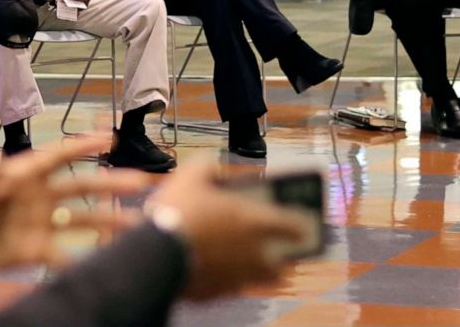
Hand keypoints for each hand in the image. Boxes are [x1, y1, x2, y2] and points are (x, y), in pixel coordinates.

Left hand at [0, 136, 147, 270]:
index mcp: (23, 176)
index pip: (59, 155)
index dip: (84, 145)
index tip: (111, 137)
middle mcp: (37, 197)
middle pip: (81, 187)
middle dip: (111, 184)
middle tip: (141, 182)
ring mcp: (38, 224)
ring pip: (81, 221)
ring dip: (108, 223)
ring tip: (137, 226)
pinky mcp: (32, 250)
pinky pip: (62, 254)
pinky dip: (81, 260)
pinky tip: (103, 264)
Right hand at [149, 162, 305, 299]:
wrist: (156, 253)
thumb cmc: (178, 212)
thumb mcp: (191, 175)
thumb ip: (207, 166)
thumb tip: (212, 166)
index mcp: (254, 221)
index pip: (293, 226)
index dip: (301, 224)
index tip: (304, 225)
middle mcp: (253, 253)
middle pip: (281, 263)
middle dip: (283, 256)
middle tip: (280, 250)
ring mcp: (236, 277)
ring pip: (259, 279)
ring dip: (260, 270)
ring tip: (251, 261)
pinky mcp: (216, 293)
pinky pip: (231, 286)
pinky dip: (229, 278)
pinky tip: (219, 269)